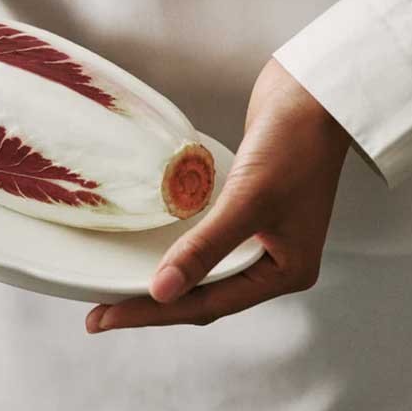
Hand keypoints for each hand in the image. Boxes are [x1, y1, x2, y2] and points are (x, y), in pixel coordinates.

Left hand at [85, 58, 350, 331]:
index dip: (154, 313)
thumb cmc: (295, 143)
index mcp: (286, 271)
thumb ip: (206, 247)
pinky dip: (177, 248)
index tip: (105, 318)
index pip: (208, 305)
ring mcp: (261, 234)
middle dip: (153, 303)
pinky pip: (204, 239)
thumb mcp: (250, 199)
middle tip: (99, 312)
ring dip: (163, 278)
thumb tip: (162, 291)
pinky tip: (148, 247)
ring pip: (203, 270)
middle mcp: (274, 260)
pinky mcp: (246, 207)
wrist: (311, 92)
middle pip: (204, 295)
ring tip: (116, 287)